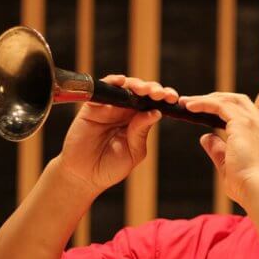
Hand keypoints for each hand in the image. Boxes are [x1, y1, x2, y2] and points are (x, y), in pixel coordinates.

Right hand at [57, 75, 178, 193]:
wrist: (84, 176)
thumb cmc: (111, 167)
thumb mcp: (133, 152)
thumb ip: (141, 132)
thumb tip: (155, 112)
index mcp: (138, 121)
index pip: (154, 105)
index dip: (164, 98)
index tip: (173, 99)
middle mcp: (125, 111)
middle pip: (142, 92)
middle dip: (153, 89)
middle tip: (160, 94)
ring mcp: (109, 107)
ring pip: (125, 87)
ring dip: (136, 84)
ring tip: (144, 89)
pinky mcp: (92, 107)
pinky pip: (103, 89)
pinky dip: (112, 82)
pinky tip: (121, 82)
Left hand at [179, 93, 258, 205]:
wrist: (257, 190)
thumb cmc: (246, 185)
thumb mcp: (228, 164)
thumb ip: (218, 149)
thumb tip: (205, 137)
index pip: (244, 113)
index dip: (225, 108)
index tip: (207, 113)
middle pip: (237, 100)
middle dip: (216, 98)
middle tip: (195, 103)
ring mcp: (253, 121)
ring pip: (227, 99)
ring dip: (205, 99)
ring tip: (187, 103)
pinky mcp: (242, 122)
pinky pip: (219, 105)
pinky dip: (203, 103)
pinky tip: (189, 107)